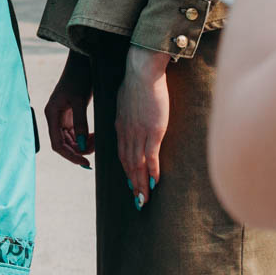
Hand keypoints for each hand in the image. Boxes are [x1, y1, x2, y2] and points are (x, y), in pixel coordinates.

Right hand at [43, 50, 94, 168]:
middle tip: (94, 151)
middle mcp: (54, 117)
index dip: (70, 156)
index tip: (85, 163)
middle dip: (78, 150)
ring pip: (70, 140)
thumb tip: (82, 145)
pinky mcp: (70, 115)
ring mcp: (62, 117)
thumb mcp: (80, 101)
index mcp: (51, 114)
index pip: (57, 144)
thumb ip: (80, 123)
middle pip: (63, 144)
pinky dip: (85, 137)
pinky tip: (94, 136)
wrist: (81, 63)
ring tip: (96, 141)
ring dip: (82, 145)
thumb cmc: (78, 78)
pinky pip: (75, 133)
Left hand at [117, 45, 170, 207]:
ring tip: (144, 199)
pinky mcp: (152, 130)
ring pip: (138, 164)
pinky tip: (155, 183)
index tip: (130, 184)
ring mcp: (139, 133)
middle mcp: (127, 133)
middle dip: (133, 184)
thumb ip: (128, 115)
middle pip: (128, 163)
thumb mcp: (125, 102)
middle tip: (137, 201)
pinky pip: (151, 155)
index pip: (122, 154)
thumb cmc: (136, 84)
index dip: (126, 171)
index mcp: (120, 127)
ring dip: (141, 183)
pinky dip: (152, 171)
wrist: (141, 73)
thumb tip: (132, 119)